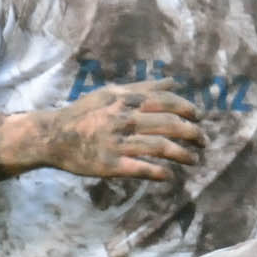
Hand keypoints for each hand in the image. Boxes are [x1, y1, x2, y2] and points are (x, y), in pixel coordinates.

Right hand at [40, 83, 204, 180]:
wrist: (52, 136)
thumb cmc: (85, 113)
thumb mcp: (111, 93)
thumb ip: (143, 88)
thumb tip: (173, 81)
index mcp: (124, 100)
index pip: (164, 100)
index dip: (186, 108)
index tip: (199, 117)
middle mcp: (123, 119)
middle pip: (167, 124)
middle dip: (191, 133)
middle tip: (204, 141)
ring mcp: (117, 142)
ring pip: (159, 147)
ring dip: (182, 154)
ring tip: (195, 160)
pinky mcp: (110, 164)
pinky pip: (140, 169)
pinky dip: (158, 173)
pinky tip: (170, 176)